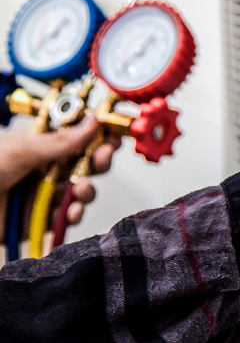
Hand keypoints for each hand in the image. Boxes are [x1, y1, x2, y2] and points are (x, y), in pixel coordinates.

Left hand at [0, 114, 120, 243]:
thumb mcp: (22, 149)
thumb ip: (61, 141)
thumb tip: (93, 122)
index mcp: (40, 145)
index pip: (77, 136)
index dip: (97, 134)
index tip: (112, 133)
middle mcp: (45, 168)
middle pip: (85, 162)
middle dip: (99, 160)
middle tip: (104, 156)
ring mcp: (44, 194)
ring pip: (80, 190)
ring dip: (87, 189)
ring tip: (81, 189)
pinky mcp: (41, 219)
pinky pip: (67, 216)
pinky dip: (73, 214)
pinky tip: (71, 211)